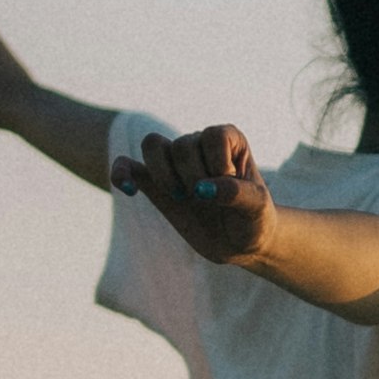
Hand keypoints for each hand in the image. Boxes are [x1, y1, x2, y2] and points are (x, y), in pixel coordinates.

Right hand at [119, 120, 270, 267]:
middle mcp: (200, 145)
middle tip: (206, 200)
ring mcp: (175, 164)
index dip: (218, 165)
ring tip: (180, 197)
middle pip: (182, 145)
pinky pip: (127, 166)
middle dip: (192, 178)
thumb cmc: (254, 219)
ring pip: (153, 145)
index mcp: (228, 140)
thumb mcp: (257, 208)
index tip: (230, 187)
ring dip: (164, 175)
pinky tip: (130, 190)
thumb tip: (203, 189)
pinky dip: (122, 173)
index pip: (212, 136)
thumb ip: (236, 194)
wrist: (240, 241)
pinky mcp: (156, 184)